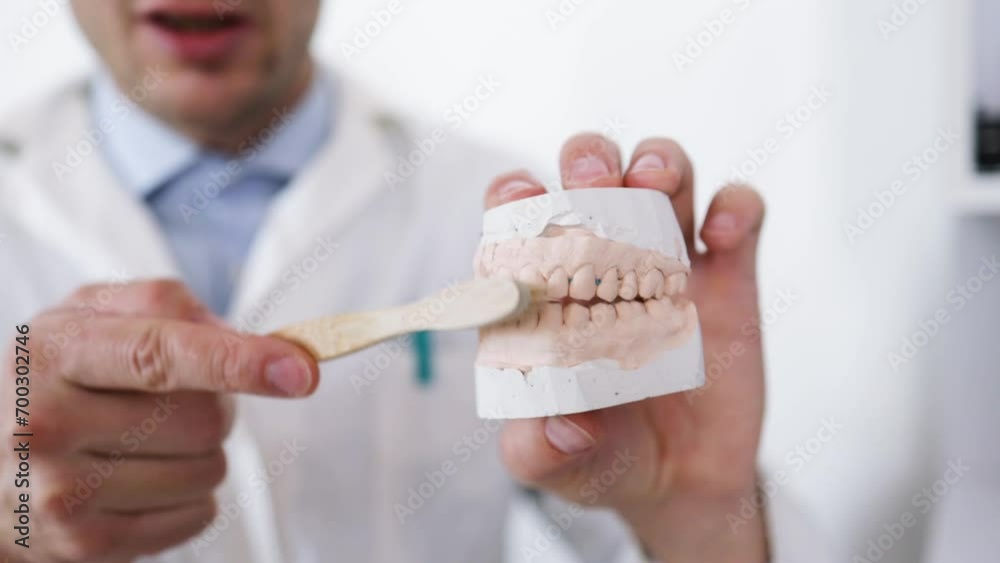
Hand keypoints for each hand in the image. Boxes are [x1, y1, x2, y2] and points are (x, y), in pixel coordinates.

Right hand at [1, 280, 318, 561]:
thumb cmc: (53, 378)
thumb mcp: (89, 317)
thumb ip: (165, 306)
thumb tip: (248, 340)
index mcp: (55, 352)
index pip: (161, 354)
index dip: (239, 361)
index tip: (299, 370)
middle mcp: (48, 423)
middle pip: (203, 417)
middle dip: (213, 405)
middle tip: (170, 401)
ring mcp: (62, 492)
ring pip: (209, 469)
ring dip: (201, 452)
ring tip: (145, 441)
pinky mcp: (85, 545)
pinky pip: (198, 514)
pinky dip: (191, 495)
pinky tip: (142, 479)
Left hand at [488, 134, 767, 561]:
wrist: (687, 483)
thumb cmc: (606, 458)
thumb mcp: (564, 465)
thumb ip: (544, 453)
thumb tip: (558, 427)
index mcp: (552, 292)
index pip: (523, 224)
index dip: (517, 198)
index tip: (522, 196)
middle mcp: (605, 264)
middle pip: (593, 181)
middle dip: (591, 159)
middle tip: (595, 178)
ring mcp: (669, 265)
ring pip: (665, 179)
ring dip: (660, 161)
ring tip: (656, 181)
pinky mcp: (729, 278)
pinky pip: (738, 217)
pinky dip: (735, 207)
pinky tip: (723, 233)